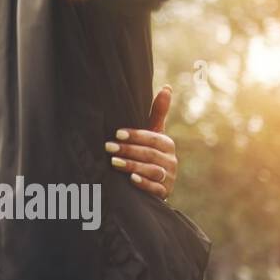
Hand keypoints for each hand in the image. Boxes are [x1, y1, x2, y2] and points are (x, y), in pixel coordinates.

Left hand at [106, 84, 177, 200]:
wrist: (154, 182)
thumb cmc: (149, 152)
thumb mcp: (153, 133)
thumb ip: (157, 113)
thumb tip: (166, 87)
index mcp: (167, 144)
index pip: (153, 138)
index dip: (136, 135)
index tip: (117, 133)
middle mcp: (171, 161)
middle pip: (150, 154)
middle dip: (129, 150)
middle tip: (108, 146)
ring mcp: (169, 178)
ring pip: (153, 171)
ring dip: (133, 166)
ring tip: (114, 162)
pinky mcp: (164, 193)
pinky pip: (156, 189)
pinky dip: (144, 184)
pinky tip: (131, 180)